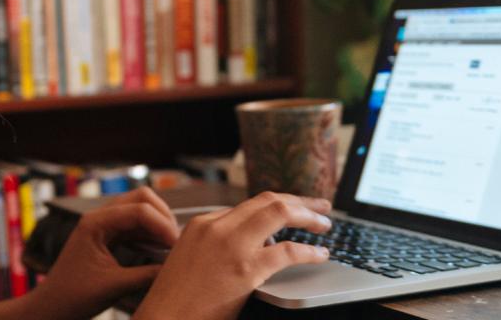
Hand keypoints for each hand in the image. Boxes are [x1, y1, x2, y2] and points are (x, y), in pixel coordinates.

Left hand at [28, 187, 180, 319]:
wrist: (51, 308)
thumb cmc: (73, 297)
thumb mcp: (114, 286)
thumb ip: (146, 275)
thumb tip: (176, 268)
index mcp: (95, 222)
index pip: (139, 210)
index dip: (162, 225)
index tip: (177, 246)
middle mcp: (99, 217)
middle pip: (141, 198)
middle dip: (163, 216)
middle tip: (176, 241)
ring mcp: (102, 225)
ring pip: (139, 210)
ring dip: (157, 224)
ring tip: (171, 247)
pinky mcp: (107, 236)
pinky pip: (134, 226)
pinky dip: (149, 234)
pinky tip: (159, 251)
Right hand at [132, 192, 331, 319]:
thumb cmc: (175, 300)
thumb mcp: (190, 259)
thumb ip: (217, 245)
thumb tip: (254, 244)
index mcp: (202, 223)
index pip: (248, 205)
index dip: (278, 207)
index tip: (294, 211)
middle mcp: (216, 226)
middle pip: (267, 200)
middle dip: (299, 200)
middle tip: (321, 206)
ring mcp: (231, 245)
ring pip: (279, 212)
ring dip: (308, 216)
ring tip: (324, 225)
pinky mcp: (244, 269)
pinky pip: (287, 251)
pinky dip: (309, 251)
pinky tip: (320, 254)